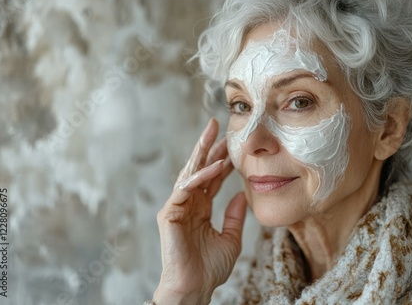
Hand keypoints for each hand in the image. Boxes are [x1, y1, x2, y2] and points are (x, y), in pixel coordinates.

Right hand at [154, 118, 246, 303]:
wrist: (195, 287)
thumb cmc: (210, 268)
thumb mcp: (231, 239)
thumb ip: (235, 217)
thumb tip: (243, 196)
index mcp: (200, 209)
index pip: (212, 179)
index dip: (222, 162)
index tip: (234, 146)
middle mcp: (188, 203)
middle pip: (198, 169)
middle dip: (208, 147)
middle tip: (217, 125)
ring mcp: (177, 206)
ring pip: (190, 172)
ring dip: (202, 151)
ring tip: (212, 132)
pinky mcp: (169, 212)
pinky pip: (186, 188)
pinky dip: (201, 176)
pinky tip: (216, 165)